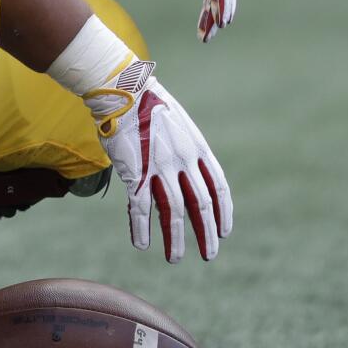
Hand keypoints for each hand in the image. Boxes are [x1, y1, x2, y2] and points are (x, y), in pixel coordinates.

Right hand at [84, 59, 229, 261]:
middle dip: (206, 233)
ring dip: (175, 239)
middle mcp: (183, 159)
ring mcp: (159, 166)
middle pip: (201, 204)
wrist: (122, 88)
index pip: (219, 187)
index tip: (225, 232)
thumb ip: (184, 147)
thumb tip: (184, 167)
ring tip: (174, 258)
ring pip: (174, 211)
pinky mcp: (134, 171)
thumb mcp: (177, 123)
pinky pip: (141, 207)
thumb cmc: (146, 103)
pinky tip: (141, 244)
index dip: (223, 213)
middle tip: (209, 254)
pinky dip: (142, 228)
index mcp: (197, 147)